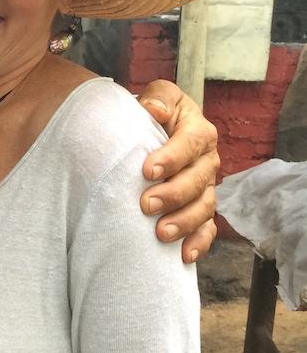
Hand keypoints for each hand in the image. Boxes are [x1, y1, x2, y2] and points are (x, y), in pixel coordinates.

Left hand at [137, 80, 218, 262]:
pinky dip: (198, 243)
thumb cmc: (152, 114)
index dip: (172, 158)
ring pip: (204, 208)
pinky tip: (184, 255)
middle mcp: (207, 161)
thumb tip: (154, 110)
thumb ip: (157, 98)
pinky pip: (207, 229)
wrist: (150, 132)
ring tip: (160, 234)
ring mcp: (206, 187)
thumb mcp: (158, 97)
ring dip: (184, 222)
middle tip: (145, 204)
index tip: (147, 170)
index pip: (191, 143)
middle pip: (198, 181)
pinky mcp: (200, 208)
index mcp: (199, 131)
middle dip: (173, 194)